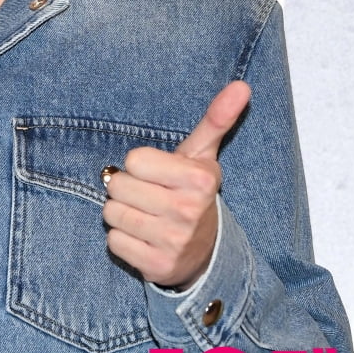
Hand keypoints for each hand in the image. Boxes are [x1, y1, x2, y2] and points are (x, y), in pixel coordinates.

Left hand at [102, 81, 249, 289]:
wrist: (206, 250)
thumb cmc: (194, 191)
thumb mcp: (204, 155)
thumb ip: (216, 119)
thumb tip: (241, 85)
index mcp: (198, 179)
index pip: (133, 159)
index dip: (140, 165)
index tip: (158, 174)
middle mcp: (187, 211)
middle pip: (117, 185)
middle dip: (128, 188)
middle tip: (150, 196)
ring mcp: (173, 242)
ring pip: (112, 213)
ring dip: (122, 213)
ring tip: (146, 215)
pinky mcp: (157, 267)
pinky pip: (113, 242)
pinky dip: (123, 239)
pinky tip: (144, 238)